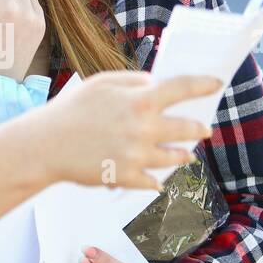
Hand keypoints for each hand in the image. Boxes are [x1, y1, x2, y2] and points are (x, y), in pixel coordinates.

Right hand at [26, 71, 221, 190]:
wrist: (46, 145)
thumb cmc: (70, 110)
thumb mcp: (101, 83)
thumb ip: (132, 80)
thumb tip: (155, 84)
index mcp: (139, 100)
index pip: (182, 88)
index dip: (204, 84)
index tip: (217, 84)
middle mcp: (144, 128)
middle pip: (186, 128)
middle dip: (199, 129)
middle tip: (203, 129)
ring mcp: (137, 156)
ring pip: (175, 157)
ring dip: (183, 155)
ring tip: (186, 155)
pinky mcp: (127, 177)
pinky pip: (152, 181)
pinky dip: (156, 180)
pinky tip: (159, 180)